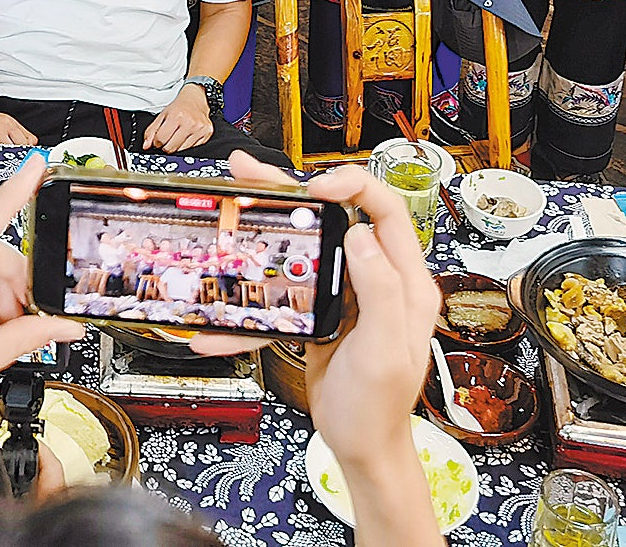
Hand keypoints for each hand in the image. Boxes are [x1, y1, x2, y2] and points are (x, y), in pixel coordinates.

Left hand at [143, 84, 214, 152]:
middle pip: (171, 147)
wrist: (196, 98)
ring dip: (177, 146)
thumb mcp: (162, 115)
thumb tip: (146, 145)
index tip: (158, 140)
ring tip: (178, 135)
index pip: (161, 139)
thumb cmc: (179, 107)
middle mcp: (189, 122)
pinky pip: (193, 148)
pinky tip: (187, 136)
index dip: (157, 142)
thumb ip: (151, 130)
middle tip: (168, 138)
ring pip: (182, 150)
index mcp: (176, 116)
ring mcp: (199, 128)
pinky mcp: (207, 133)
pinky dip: (188, 145)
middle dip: (166, 145)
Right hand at [195, 153, 436, 472]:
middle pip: (338, 219)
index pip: (386, 212)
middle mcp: (378, 280)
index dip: (355, 187)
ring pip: (307, 248)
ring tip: (234, 205)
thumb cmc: (381, 409)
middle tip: (253, 176)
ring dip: (267, 232)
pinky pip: (285, 295)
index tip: (317, 186)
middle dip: (295, 195)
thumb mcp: (384, 351)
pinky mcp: (321, 313)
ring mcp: (348, 296)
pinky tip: (220, 324)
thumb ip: (379, 291)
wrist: (362, 449)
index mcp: (406, 283)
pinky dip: (253, 307)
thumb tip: (361, 234)